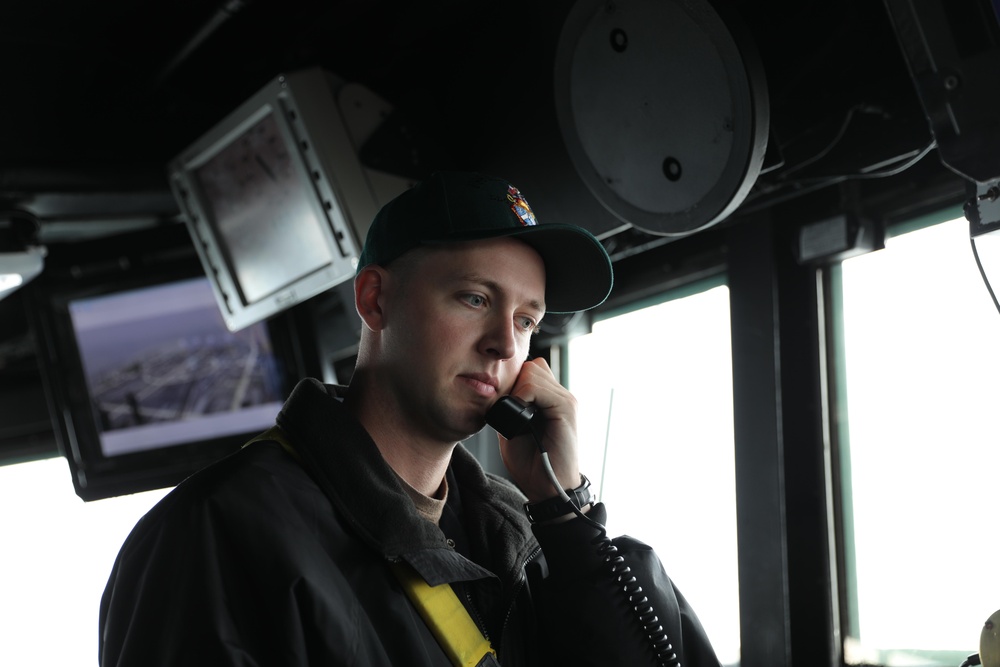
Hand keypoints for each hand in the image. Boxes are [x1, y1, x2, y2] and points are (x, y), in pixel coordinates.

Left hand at [495, 358, 581, 501]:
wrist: (548, 488)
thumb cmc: (532, 464)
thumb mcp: (511, 430)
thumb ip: (509, 409)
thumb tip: (496, 393)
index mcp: (549, 400)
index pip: (530, 370)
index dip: (513, 382)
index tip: (504, 405)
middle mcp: (560, 396)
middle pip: (530, 366)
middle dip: (514, 384)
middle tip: (509, 409)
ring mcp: (565, 400)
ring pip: (533, 371)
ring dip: (518, 390)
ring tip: (516, 414)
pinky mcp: (566, 408)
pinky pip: (538, 387)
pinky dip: (524, 395)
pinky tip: (522, 414)